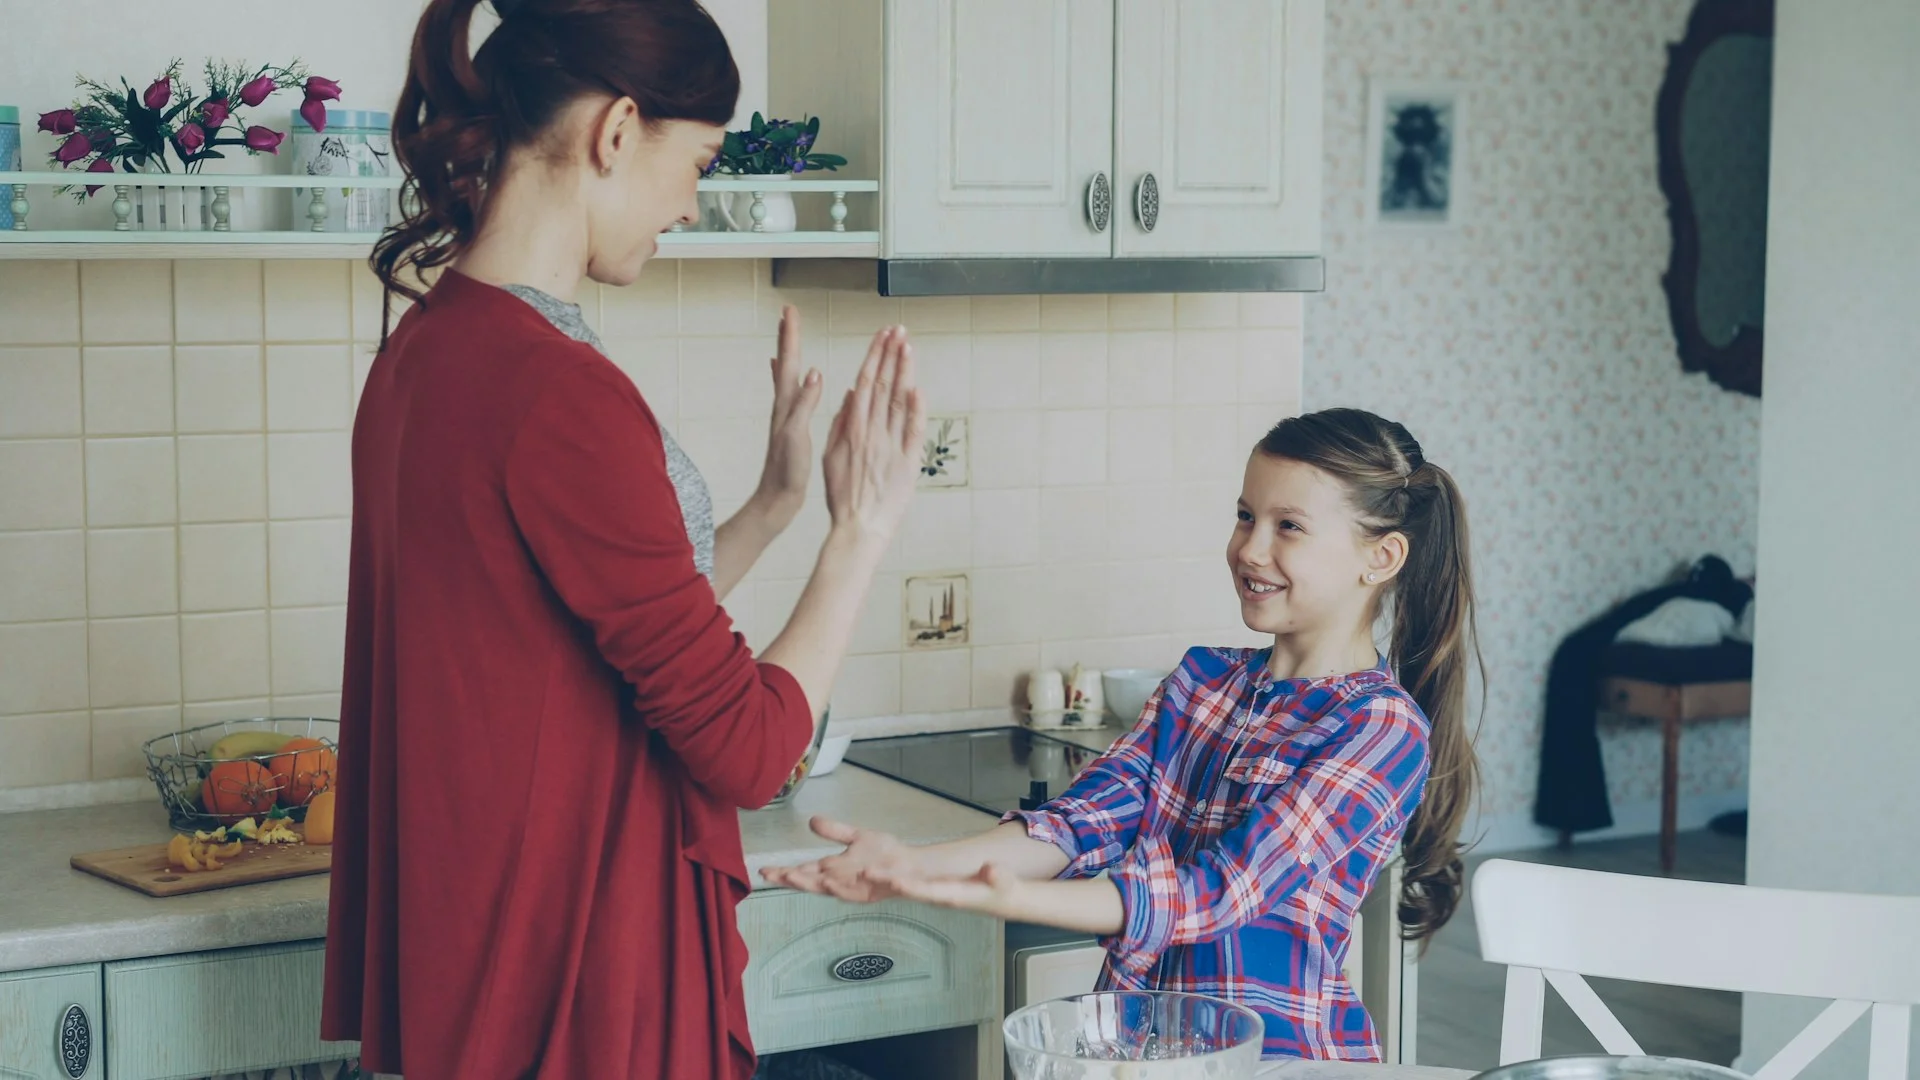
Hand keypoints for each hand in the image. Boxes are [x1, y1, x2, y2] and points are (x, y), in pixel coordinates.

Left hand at [750, 306, 823, 526]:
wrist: (777, 499)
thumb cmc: (787, 472)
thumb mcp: (796, 436)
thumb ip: (804, 404)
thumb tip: (814, 373)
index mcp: (786, 406)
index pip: (788, 364)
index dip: (790, 337)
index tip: (790, 311)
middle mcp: (784, 406)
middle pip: (785, 364)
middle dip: (788, 338)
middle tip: (788, 314)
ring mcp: (786, 416)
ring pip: (788, 376)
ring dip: (790, 355)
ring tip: (790, 337)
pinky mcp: (792, 427)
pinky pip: (793, 394)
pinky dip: (795, 381)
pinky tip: (799, 379)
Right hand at [758, 816, 924, 903]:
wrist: (914, 865)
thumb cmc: (885, 854)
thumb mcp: (856, 837)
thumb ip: (834, 831)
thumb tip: (811, 821)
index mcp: (835, 870)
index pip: (805, 871)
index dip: (784, 872)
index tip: (764, 870)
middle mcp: (842, 881)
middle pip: (812, 882)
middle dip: (793, 879)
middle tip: (772, 875)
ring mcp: (857, 887)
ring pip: (831, 888)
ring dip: (812, 884)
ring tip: (793, 877)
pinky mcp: (875, 889)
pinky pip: (859, 888)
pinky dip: (845, 886)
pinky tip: (831, 881)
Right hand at [821, 326, 923, 543]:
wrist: (858, 527)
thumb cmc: (843, 496)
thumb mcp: (832, 456)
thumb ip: (841, 423)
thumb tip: (851, 394)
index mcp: (852, 429)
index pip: (865, 382)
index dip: (875, 357)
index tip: (882, 337)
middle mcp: (871, 433)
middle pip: (883, 385)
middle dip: (891, 354)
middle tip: (898, 330)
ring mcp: (890, 446)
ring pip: (898, 401)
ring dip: (904, 371)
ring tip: (908, 346)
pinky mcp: (907, 462)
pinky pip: (913, 430)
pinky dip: (916, 409)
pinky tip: (918, 388)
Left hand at [864, 861, 1024, 918]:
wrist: (999, 899)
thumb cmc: (1002, 889)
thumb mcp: (1004, 882)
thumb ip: (997, 877)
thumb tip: (992, 871)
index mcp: (953, 895)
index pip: (929, 892)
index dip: (912, 887)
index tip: (895, 881)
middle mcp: (937, 896)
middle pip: (908, 890)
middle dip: (886, 882)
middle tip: (864, 873)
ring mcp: (931, 893)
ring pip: (903, 888)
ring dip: (882, 881)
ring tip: (857, 872)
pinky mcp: (929, 889)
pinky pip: (906, 885)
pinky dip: (888, 880)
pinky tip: (871, 874)